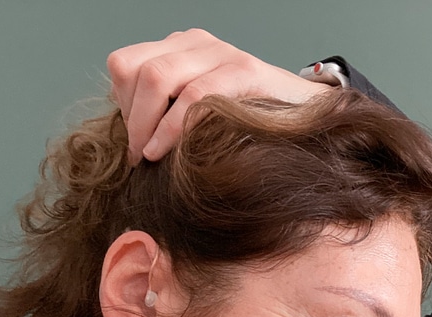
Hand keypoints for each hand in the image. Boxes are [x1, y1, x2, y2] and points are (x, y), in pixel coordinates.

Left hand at [106, 28, 331, 163]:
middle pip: (136, 70)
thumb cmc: (251, 123)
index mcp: (181, 48)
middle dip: (132, 120)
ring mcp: (221, 52)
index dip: (122, 104)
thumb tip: (132, 142)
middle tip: (139, 158)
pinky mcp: (244, 70)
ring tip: (151, 157)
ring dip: (147, 124)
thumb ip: (168, 115)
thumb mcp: (201, 114)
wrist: (309, 117)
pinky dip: (175, 126)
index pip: (125, 64)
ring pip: (158, 77)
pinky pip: (195, 94)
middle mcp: (197, 43)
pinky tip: (169, 150)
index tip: (135, 143)